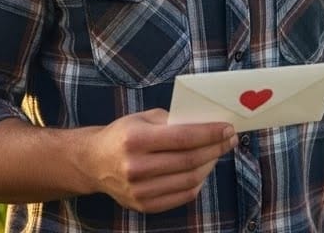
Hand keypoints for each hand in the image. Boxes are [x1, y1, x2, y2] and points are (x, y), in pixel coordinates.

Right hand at [87, 109, 235, 213]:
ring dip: (210, 165)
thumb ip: (173, 121)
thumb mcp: (143, 118)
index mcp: (135, 140)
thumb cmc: (123, 135)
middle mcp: (135, 167)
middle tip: (229, 140)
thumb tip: (207, 124)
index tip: (228, 129)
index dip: (210, 134)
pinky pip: (182, 196)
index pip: (183, 137)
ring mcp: (139, 190)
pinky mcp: (144, 205)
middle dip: (215, 148)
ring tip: (216, 153)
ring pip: (190, 180)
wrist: (94, 163)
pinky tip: (202, 169)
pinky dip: (198, 182)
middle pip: (189, 160)